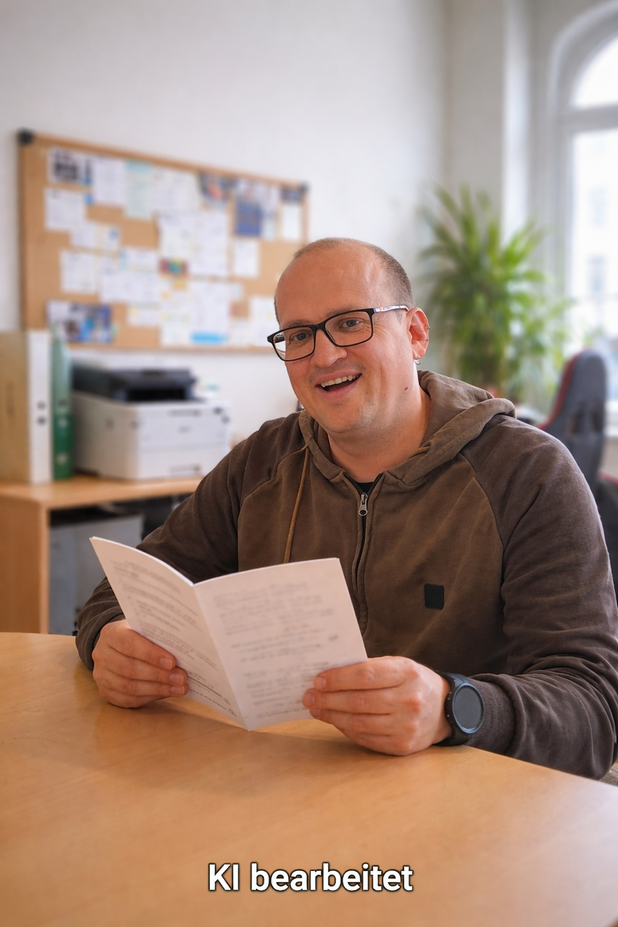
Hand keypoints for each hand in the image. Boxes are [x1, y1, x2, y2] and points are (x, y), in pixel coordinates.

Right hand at [92, 619, 188, 707]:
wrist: (118, 645)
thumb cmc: (138, 635)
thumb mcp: (145, 628)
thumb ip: (158, 636)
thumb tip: (184, 649)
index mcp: (111, 633)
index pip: (129, 644)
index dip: (151, 654)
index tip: (172, 662)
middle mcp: (101, 654)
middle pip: (130, 668)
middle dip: (158, 675)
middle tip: (181, 678)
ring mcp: (101, 675)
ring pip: (129, 687)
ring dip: (157, 689)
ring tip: (179, 688)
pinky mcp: (106, 692)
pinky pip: (129, 699)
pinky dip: (151, 697)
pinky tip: (167, 693)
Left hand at [302, 656, 450, 754]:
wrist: (445, 710)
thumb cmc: (412, 683)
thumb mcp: (398, 666)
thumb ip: (369, 669)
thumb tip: (329, 676)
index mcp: (407, 673)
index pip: (365, 675)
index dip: (338, 679)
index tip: (318, 680)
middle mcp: (408, 700)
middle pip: (358, 701)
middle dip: (328, 698)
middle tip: (309, 696)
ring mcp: (406, 726)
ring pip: (359, 722)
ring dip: (332, 715)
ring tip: (316, 708)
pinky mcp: (402, 746)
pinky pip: (365, 738)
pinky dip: (345, 729)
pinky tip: (334, 720)